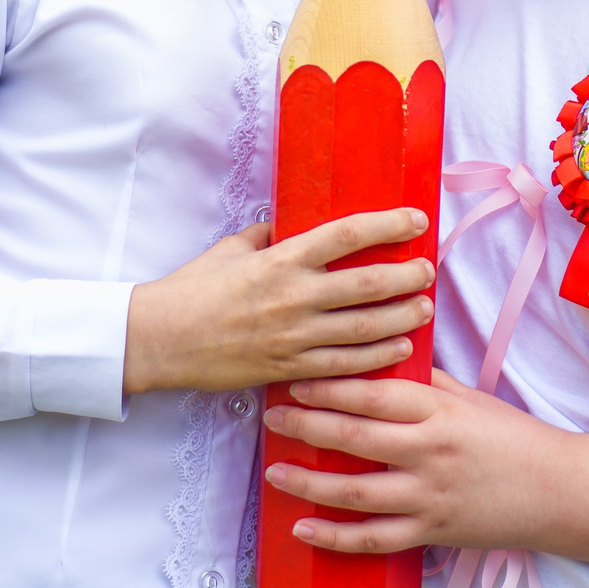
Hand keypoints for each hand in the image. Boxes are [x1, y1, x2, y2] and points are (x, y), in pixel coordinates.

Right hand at [123, 209, 434, 395]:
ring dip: (401, 317)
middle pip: (366, 284)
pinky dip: (377, 357)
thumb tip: (290, 224)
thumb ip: (268, 236)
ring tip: (424, 307)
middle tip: (428, 270)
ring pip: (363, 328)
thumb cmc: (192, 288)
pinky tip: (399, 347)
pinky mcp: (289, 367)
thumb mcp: (232, 249)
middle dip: (406, 276)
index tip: (416, 220)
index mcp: (281, 259)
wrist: (161, 339)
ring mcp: (293, 336)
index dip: (388, 225)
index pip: (346, 235)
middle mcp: (293, 296)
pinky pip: (344, 364)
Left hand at [261, 370, 567, 553]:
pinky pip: (373, 539)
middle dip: (305, 427)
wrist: (557, 492)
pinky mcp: (431, 532)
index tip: (295, 380)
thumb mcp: (471, 398)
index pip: (373, 395)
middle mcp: (431, 453)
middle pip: (354, 438)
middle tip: (271, 418)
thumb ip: (426, 382)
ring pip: (355, 492)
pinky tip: (303, 528)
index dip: (329, 387)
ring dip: (307, 483)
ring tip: (274, 473)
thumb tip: (380, 357)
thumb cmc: (513, 438)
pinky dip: (334, 537)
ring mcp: (429, 496)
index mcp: (440, 412)